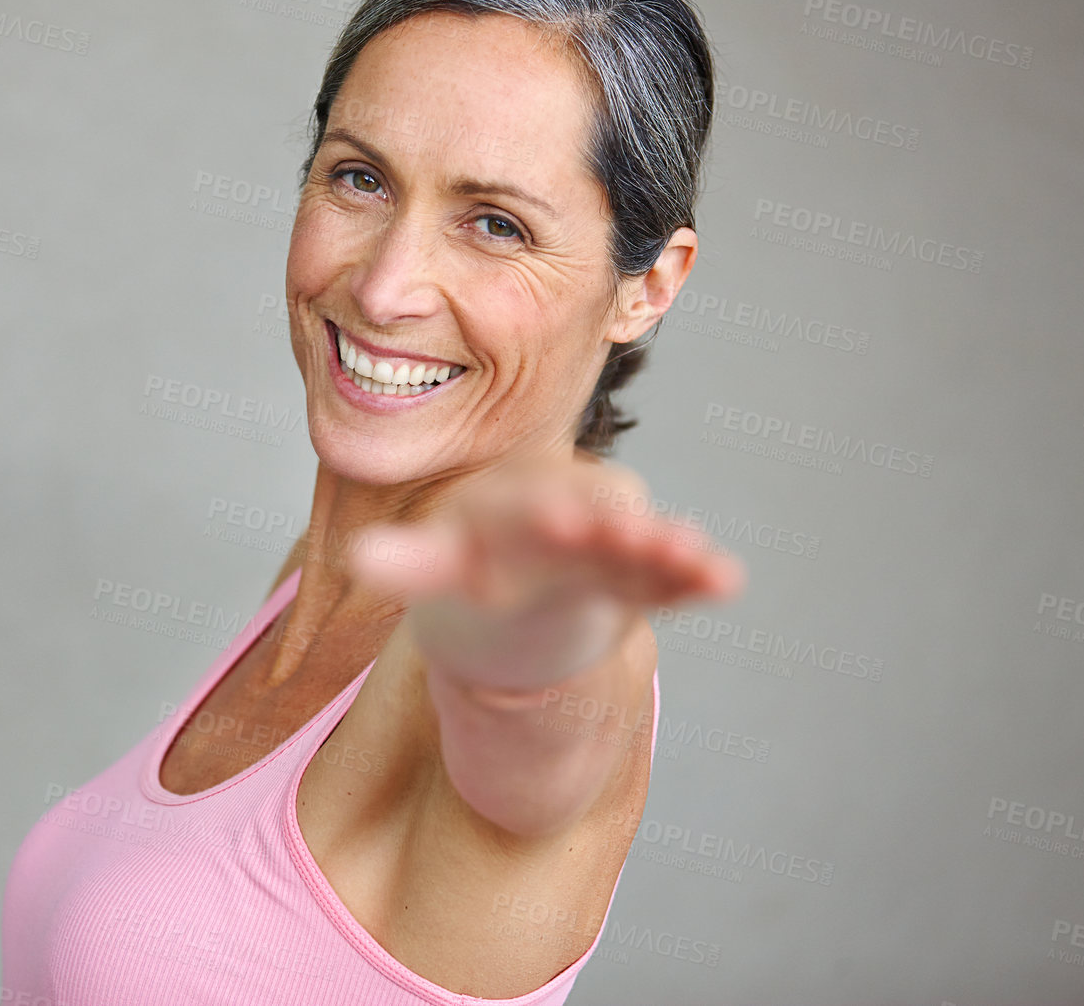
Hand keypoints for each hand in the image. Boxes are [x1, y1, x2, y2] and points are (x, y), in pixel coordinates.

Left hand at [347, 457, 745, 693]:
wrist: (520, 581)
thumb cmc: (475, 562)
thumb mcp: (437, 566)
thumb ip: (406, 565)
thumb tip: (357, 560)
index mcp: (514, 501)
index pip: (527, 503)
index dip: (542, 512)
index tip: (557, 517)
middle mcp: (568, 509)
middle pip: (594, 514)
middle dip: (613, 526)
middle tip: (635, 533)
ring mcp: (608, 542)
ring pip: (641, 541)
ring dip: (667, 549)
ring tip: (697, 561)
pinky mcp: (639, 575)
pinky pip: (670, 574)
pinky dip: (697, 577)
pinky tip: (726, 582)